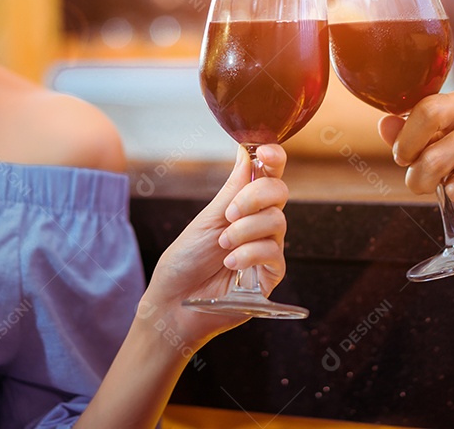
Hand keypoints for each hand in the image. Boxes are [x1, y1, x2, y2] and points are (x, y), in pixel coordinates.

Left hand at [139, 144, 288, 349]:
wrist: (173, 302)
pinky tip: (230, 262)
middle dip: (255, 196)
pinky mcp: (270, 275)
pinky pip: (273, 253)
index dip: (273, 159)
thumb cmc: (185, 260)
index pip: (269, 175)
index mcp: (244, 205)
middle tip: (230, 213)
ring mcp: (267, 249)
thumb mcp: (207, 219)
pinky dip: (249, 253)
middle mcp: (260, 224)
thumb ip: (232, 189)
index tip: (263, 152)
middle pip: (279, 193)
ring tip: (223, 246)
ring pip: (276, 222)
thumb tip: (245, 151)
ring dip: (245, 230)